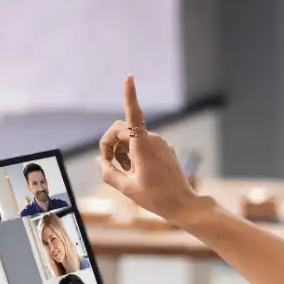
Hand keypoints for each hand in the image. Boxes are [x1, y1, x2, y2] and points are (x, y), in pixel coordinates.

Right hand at [97, 76, 203, 224]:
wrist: (184, 205)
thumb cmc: (156, 198)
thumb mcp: (127, 188)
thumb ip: (109, 173)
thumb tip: (99, 161)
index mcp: (143, 146)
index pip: (133, 115)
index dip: (130, 95)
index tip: (129, 77)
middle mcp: (152, 139)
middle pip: (122, 130)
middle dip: (110, 144)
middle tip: (110, 166)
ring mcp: (160, 143)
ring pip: (131, 138)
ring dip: (121, 152)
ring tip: (125, 174)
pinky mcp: (163, 149)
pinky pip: (141, 144)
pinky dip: (132, 154)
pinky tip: (135, 172)